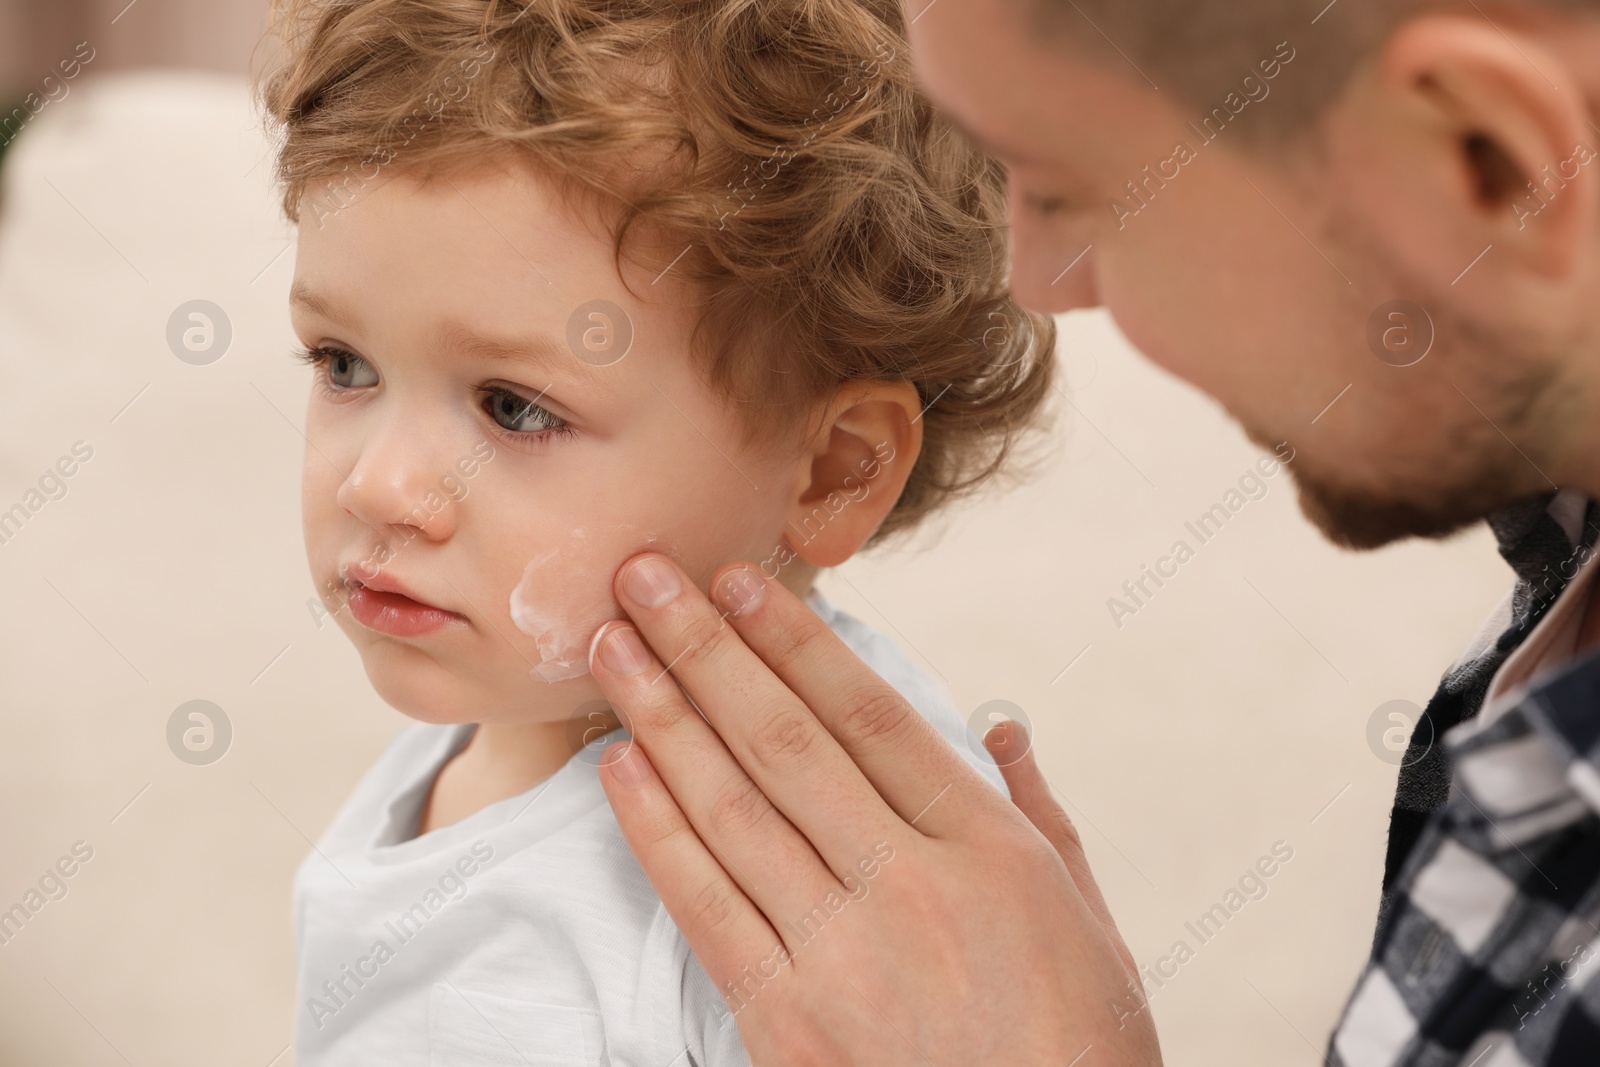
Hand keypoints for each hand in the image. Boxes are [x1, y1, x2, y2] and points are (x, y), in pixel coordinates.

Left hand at [586, 553, 1162, 1064]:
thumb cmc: (1076, 1046)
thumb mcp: (1090, 919)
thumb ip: (1041, 813)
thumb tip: (1005, 724)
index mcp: (985, 848)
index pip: (867, 715)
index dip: (794, 640)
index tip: (738, 578)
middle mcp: (906, 884)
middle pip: (783, 740)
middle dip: (704, 648)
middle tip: (642, 574)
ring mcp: (839, 953)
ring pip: (732, 807)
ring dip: (662, 717)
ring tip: (613, 648)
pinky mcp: (785, 1021)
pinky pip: (704, 905)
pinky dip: (657, 831)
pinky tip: (621, 768)